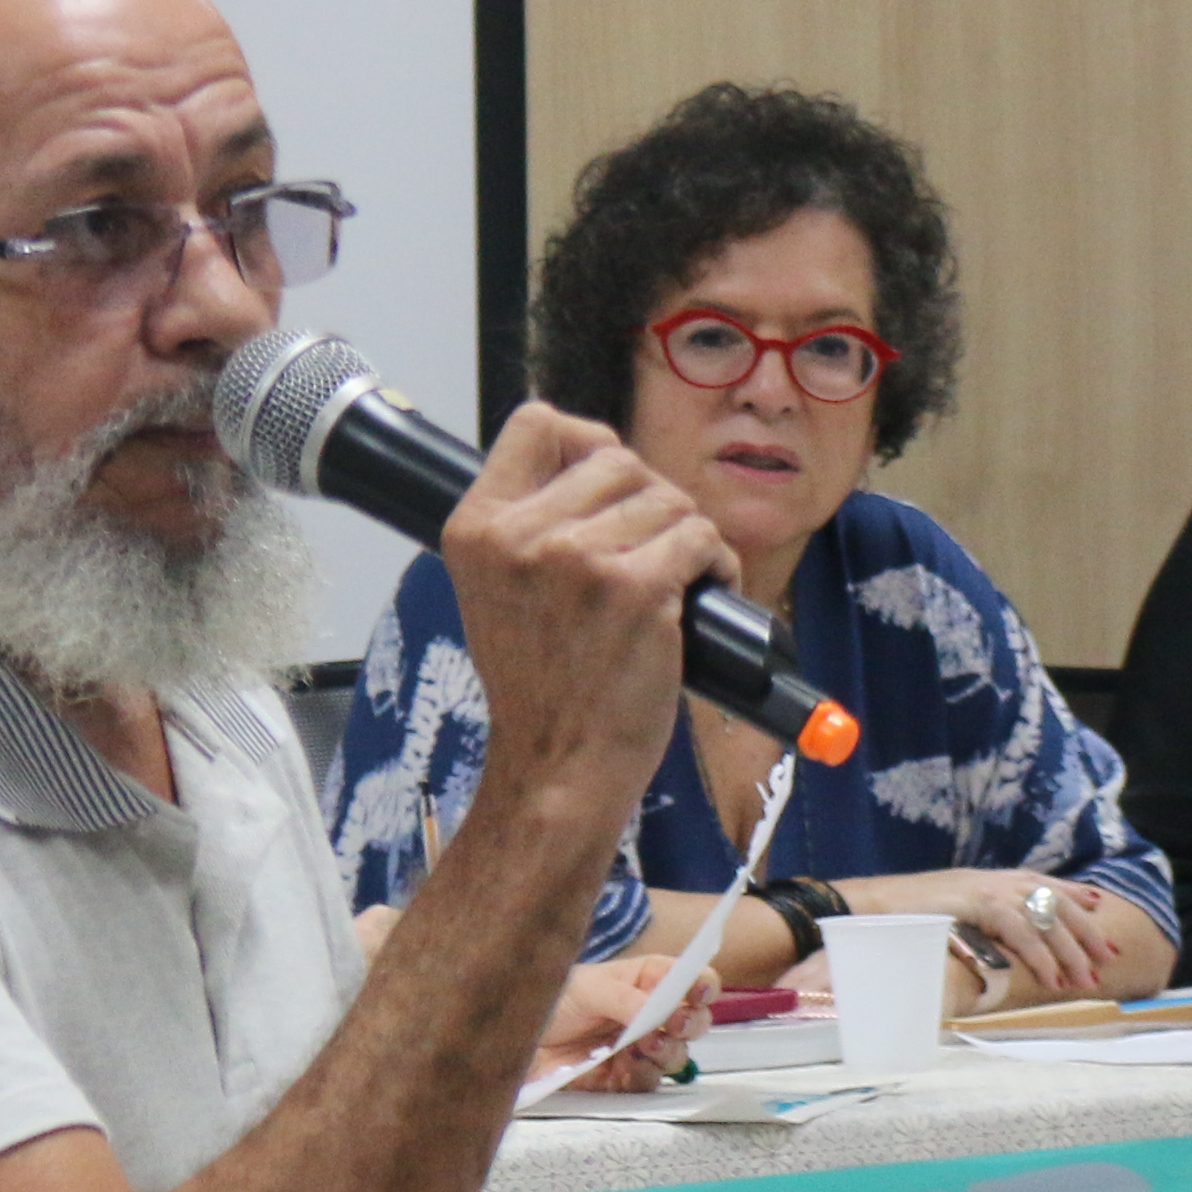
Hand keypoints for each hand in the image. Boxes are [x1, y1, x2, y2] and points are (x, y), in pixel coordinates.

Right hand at [436, 405, 727, 811]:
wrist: (557, 768)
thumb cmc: (540, 689)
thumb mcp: (498, 593)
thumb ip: (529, 526)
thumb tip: (598, 461)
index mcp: (476, 529)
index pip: (535, 423)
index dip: (583, 440)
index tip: (606, 483)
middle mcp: (520, 535)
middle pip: (617, 458)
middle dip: (649, 500)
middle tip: (650, 552)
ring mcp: (579, 559)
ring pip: (667, 497)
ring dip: (687, 534)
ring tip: (677, 580)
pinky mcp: (637, 588)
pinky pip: (700, 535)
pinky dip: (716, 562)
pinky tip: (703, 593)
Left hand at [530, 954, 699, 1090]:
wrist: (510, 1038)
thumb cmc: (549, 1000)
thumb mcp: (587, 989)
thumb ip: (626, 999)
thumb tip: (656, 1013)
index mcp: (646, 980)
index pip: (691, 980)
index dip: (703, 985)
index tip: (698, 994)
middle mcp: (649, 1014)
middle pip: (693, 1022)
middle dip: (688, 1025)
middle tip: (669, 1025)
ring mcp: (638, 1047)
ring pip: (676, 1056)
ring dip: (665, 1052)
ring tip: (638, 1046)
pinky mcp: (622, 1077)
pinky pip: (647, 1083)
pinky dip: (639, 1076)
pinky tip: (620, 1067)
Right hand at [857, 868, 1120, 1008]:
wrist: (872, 905)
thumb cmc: (906, 916)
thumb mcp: (953, 912)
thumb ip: (980, 920)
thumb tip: (999, 942)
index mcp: (992, 879)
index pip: (1044, 883)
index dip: (1074, 895)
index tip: (1098, 906)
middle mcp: (997, 880)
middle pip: (1056, 903)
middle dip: (1086, 931)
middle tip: (1109, 957)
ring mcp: (990, 889)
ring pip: (1046, 920)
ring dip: (1070, 952)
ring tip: (1086, 980)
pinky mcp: (980, 904)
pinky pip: (1022, 933)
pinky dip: (1040, 958)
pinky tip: (1053, 979)